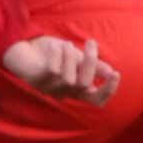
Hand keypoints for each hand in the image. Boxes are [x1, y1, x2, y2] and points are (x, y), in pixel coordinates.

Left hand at [3, 36, 120, 104]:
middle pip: (85, 85)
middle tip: (91, 43)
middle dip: (90, 62)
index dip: (108, 90)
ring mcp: (50, 89)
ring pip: (68, 79)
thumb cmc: (55, 54)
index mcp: (77, 89)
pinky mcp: (36, 82)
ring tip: (67, 44)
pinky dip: (57, 56)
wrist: (26, 47)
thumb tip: (111, 72)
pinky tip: (56, 47)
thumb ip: (92, 65)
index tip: (116, 73)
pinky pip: (52, 71)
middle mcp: (65, 93)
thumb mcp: (77, 57)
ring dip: (70, 57)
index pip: (97, 100)